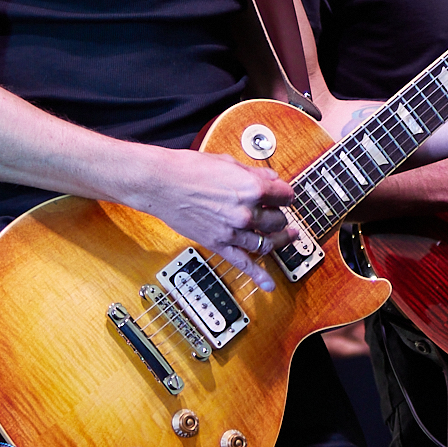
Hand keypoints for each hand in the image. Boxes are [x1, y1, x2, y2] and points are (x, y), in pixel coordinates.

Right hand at [126, 149, 299, 290]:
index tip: (284, 196)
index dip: (286, 195)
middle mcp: (246, 212)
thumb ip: (254, 173)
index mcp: (253, 189)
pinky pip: (243, 263)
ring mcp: (233, 231)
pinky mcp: (219, 244)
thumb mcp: (228, 162)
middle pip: (279, 220)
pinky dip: (259, 275)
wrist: (161, 183)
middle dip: (279, 215)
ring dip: (278, 240)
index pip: (286, 196)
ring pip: (268, 242)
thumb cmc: (189, 169)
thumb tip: (271, 177)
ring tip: (286, 237)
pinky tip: (269, 284)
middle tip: (275, 212)